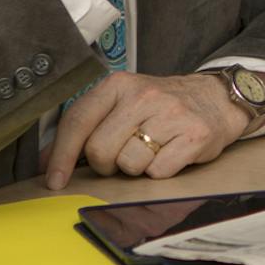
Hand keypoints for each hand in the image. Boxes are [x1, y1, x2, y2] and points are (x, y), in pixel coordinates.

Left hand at [43, 72, 249, 189]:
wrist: (217, 98)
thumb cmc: (163, 106)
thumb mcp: (124, 102)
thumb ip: (88, 125)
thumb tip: (47, 161)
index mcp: (120, 84)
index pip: (78, 121)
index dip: (60, 155)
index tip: (54, 179)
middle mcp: (144, 96)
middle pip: (100, 150)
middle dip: (106, 163)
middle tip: (123, 153)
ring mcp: (171, 115)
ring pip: (128, 164)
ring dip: (135, 167)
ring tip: (150, 150)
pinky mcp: (194, 135)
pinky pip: (157, 172)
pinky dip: (159, 171)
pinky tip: (169, 154)